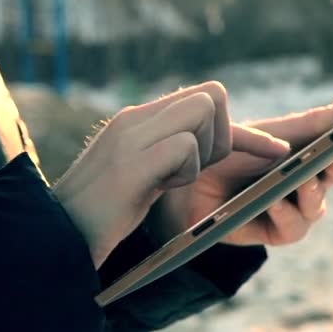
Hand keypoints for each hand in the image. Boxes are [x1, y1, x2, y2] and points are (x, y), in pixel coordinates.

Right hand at [52, 81, 289, 267]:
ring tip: (170, 180)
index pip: (204, 98)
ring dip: (204, 153)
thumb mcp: (143, 173)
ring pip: (203, 111)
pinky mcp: (130, 163)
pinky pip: (185, 147)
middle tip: (196, 170)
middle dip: (223, 136)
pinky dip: (186, 172)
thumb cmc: (104, 211)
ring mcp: (132, 136)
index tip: (274, 150)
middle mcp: (136, 118)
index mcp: (139, 119)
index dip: (240, 128)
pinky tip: (158, 189)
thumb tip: (208, 144)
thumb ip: (170, 151)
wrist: (58, 235)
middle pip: (212, 96)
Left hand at [151, 92, 332, 245]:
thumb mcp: (273, 133)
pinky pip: (293, 228)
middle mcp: (304, 179)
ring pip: (318, 206)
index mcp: (307, 151)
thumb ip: (313, 123)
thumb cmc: (230, 150)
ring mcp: (290, 206)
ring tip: (302, 183)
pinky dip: (287, 215)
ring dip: (313, 194)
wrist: (187, 178)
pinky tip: (274, 202)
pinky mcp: (272, 230)